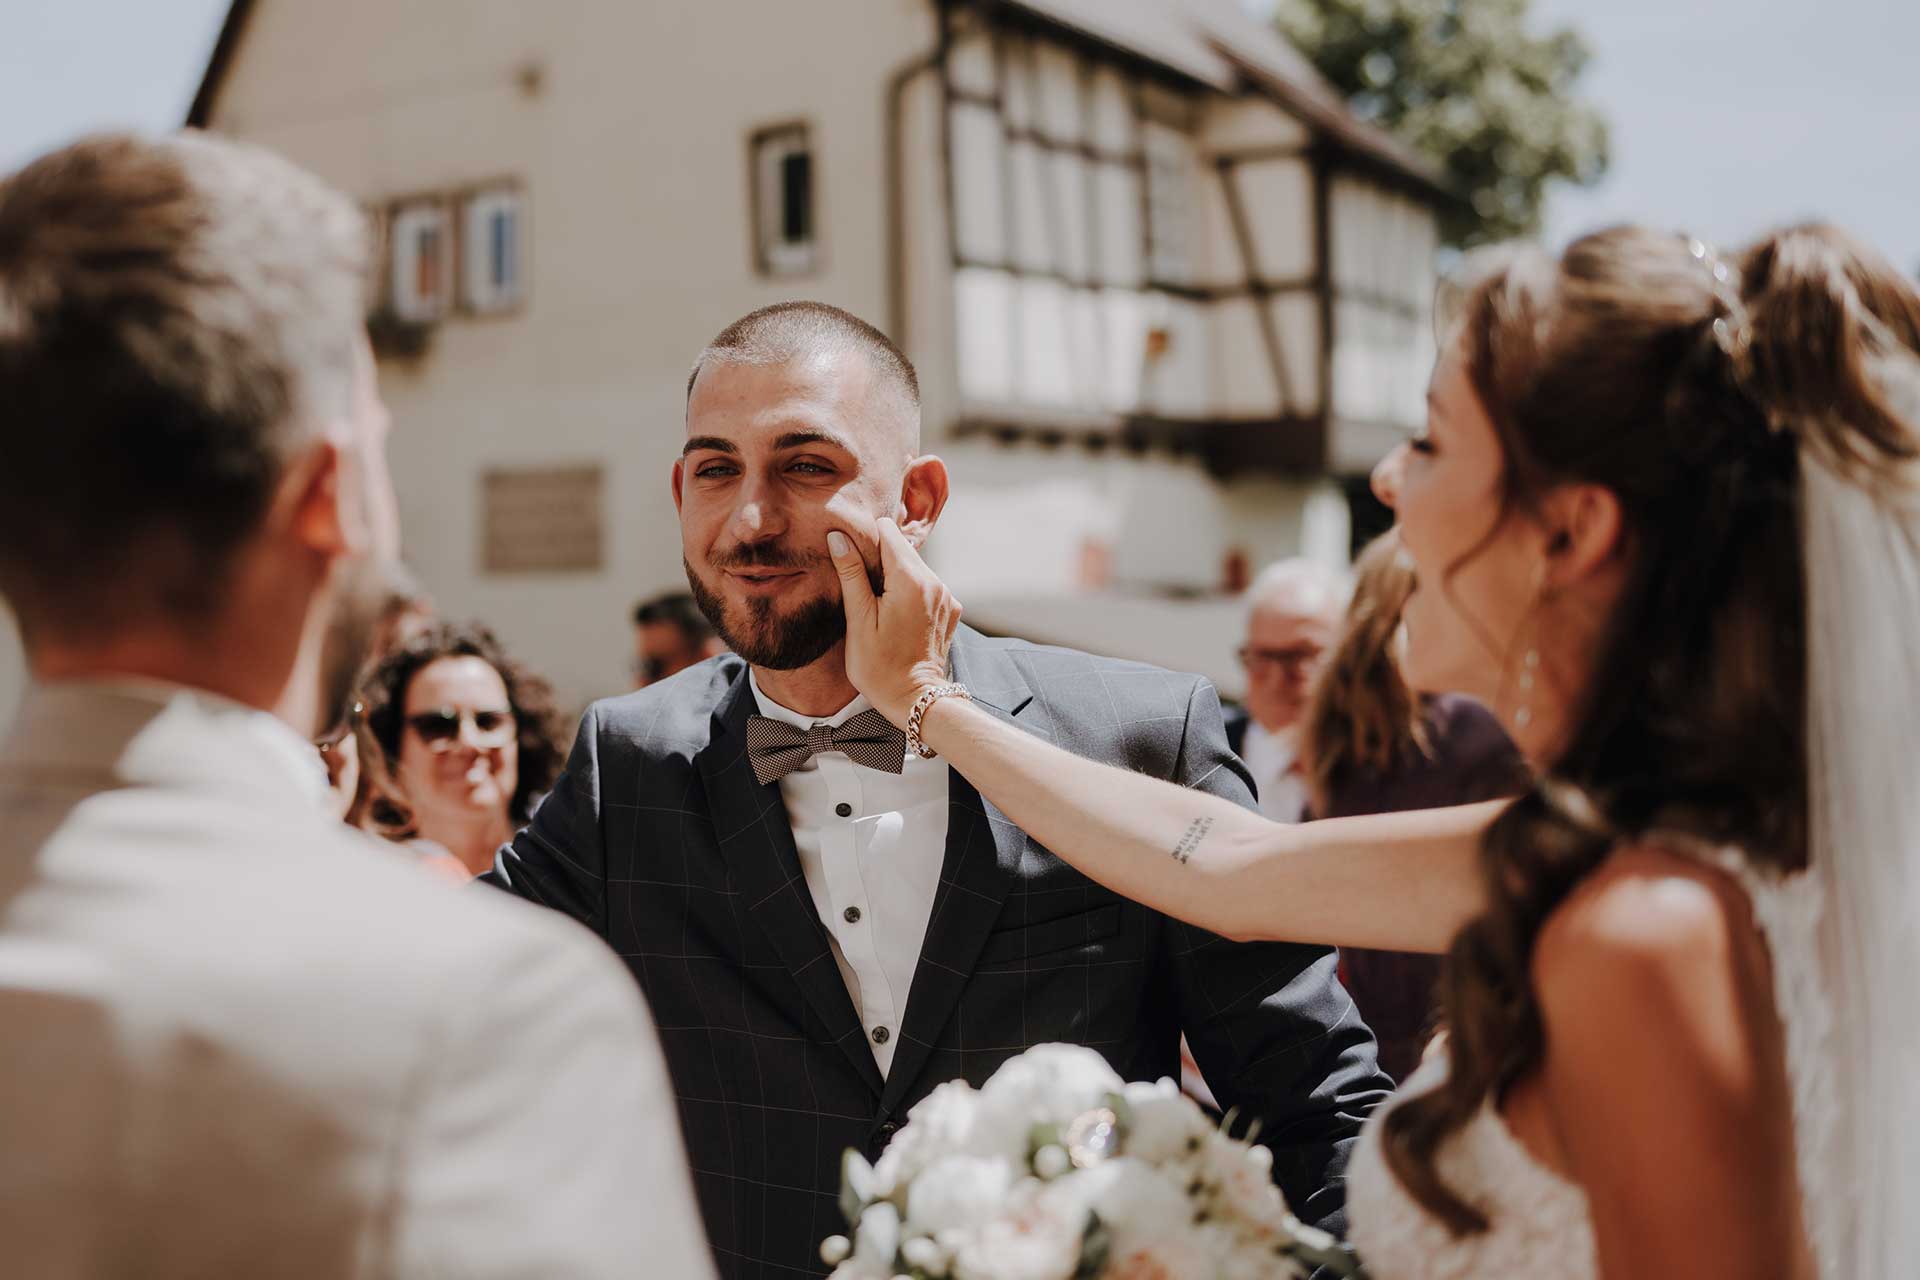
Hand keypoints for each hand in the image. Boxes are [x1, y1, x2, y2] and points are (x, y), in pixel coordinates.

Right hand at [828, 519, 961, 726]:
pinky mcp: (951, 609)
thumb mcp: (858, 620)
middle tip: (861, 586)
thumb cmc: (880, 667)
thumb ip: (851, 574)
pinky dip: (911, 591)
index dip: (866, 539)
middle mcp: (935, 582)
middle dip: (880, 558)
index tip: (852, 558)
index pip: (888, 531)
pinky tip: (897, 615)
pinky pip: (927, 586)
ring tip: (878, 604)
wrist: (915, 700)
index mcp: (911, 581)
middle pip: (902, 548)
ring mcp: (947, 596)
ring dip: (895, 576)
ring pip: (915, 567)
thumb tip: (839, 538)